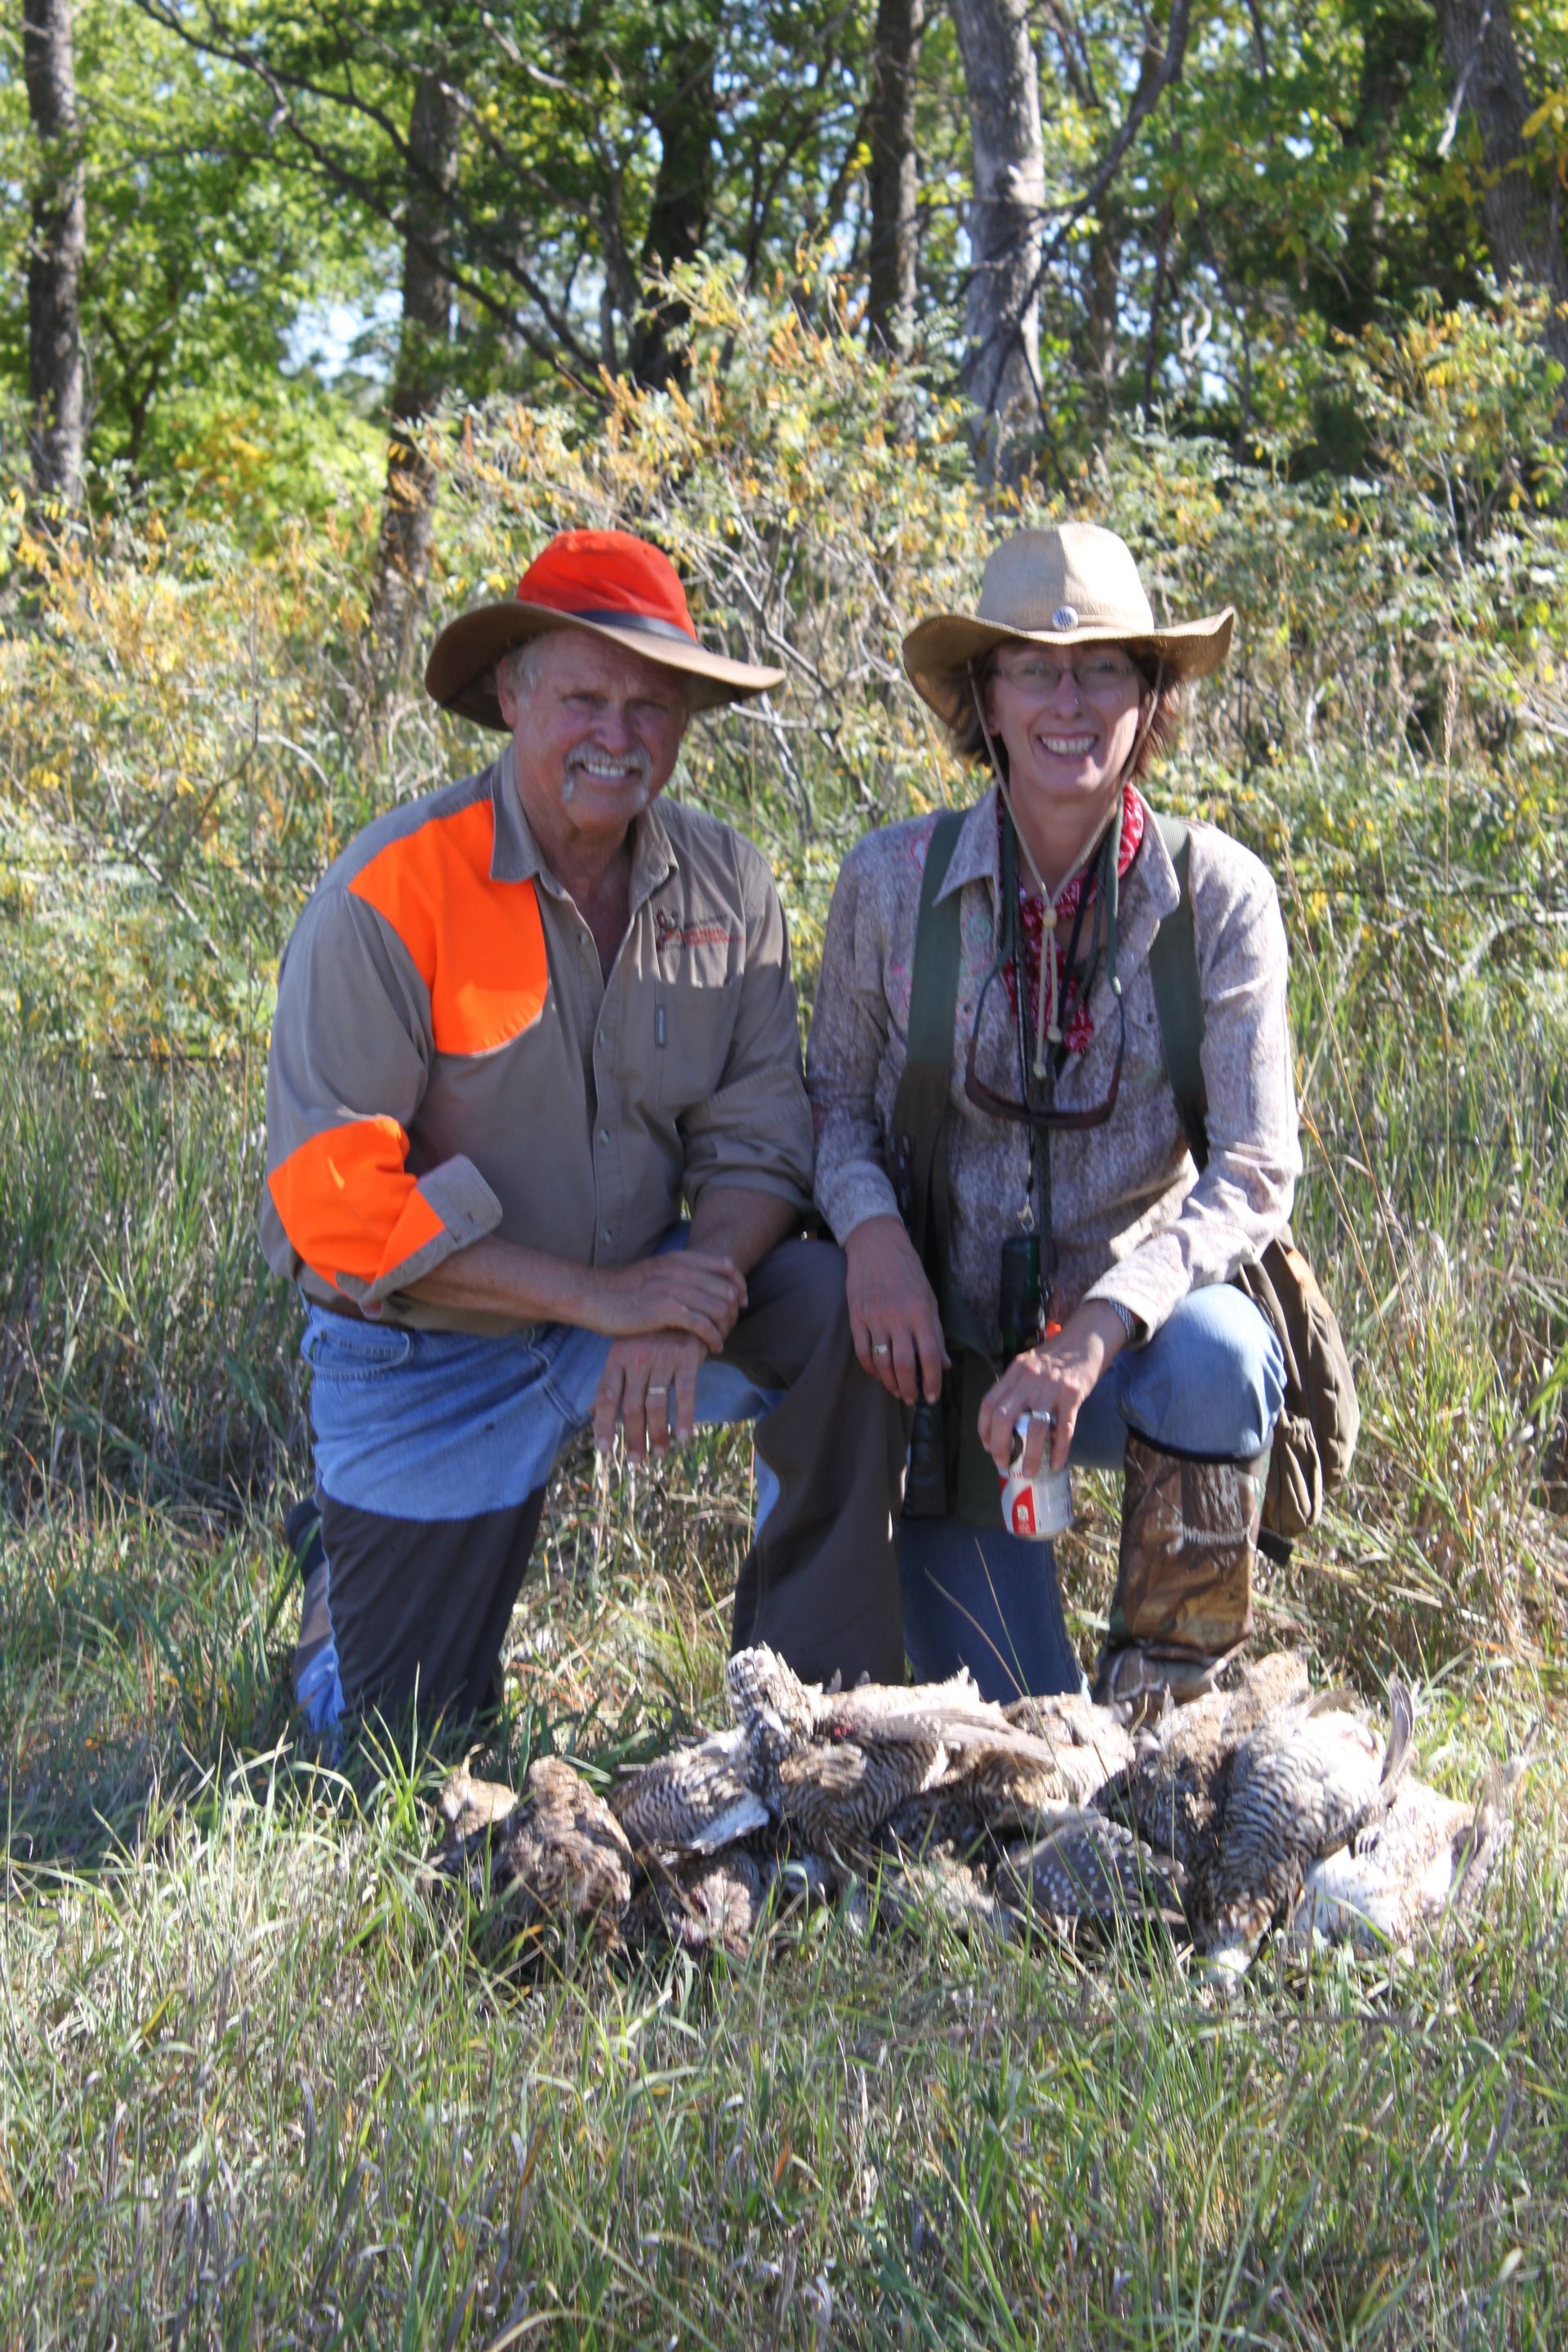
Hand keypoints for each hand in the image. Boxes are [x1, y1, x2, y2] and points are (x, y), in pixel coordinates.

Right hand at [586, 1251, 746, 1350]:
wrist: (594, 1296)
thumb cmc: (622, 1289)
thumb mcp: (655, 1271)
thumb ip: (678, 1273)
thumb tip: (699, 1283)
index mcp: (680, 1259)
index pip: (726, 1266)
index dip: (739, 1285)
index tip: (740, 1302)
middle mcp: (681, 1271)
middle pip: (727, 1289)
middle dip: (734, 1311)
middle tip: (729, 1328)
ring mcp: (675, 1289)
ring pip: (719, 1308)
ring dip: (725, 1328)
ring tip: (720, 1340)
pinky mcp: (667, 1310)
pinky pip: (704, 1325)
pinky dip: (713, 1339)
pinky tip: (712, 1348)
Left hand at [594, 1330, 707, 1457]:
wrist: (684, 1305)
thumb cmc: (651, 1333)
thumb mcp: (625, 1351)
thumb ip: (610, 1382)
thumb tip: (590, 1411)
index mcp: (617, 1356)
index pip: (606, 1396)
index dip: (603, 1424)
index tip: (604, 1449)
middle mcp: (637, 1357)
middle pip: (631, 1406)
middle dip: (633, 1437)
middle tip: (637, 1461)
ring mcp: (663, 1357)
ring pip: (657, 1404)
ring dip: (657, 1433)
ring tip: (659, 1454)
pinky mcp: (687, 1356)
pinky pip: (685, 1393)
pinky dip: (685, 1417)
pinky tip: (684, 1436)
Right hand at [843, 1214, 947, 1405]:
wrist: (876, 1246)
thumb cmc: (908, 1271)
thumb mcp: (929, 1298)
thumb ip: (935, 1333)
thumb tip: (945, 1364)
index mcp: (921, 1312)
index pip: (930, 1356)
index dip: (932, 1381)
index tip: (932, 1396)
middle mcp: (898, 1317)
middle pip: (904, 1365)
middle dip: (909, 1388)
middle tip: (911, 1400)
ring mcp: (875, 1318)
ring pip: (882, 1362)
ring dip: (890, 1382)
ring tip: (896, 1391)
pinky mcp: (856, 1317)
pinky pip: (862, 1351)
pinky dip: (870, 1368)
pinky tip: (877, 1374)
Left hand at [977, 1300, 1128, 1474]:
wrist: (1088, 1336)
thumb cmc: (1058, 1354)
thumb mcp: (1030, 1363)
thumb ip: (1018, 1385)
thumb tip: (1008, 1419)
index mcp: (1015, 1371)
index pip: (989, 1402)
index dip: (984, 1428)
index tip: (987, 1445)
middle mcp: (1029, 1379)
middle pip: (1004, 1417)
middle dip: (999, 1445)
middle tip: (1002, 1462)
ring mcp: (1051, 1387)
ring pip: (1033, 1428)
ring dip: (1028, 1455)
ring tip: (1027, 1471)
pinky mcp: (1073, 1395)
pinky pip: (1064, 1429)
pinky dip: (1059, 1450)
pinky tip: (1055, 1463)